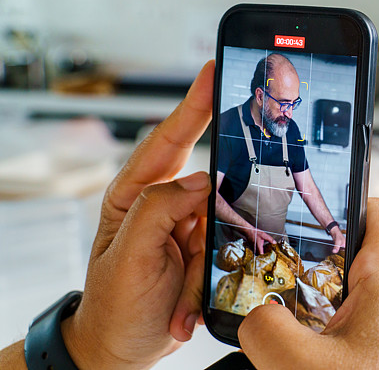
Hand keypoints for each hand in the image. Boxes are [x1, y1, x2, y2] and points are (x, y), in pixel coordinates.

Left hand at [61, 61, 214, 369]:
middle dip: (215, 211)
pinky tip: (184, 309)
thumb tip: (200, 182)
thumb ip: (158, 211)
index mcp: (135, 193)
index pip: (168, 140)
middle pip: (210, 184)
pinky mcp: (207, 249)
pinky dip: (207, 285)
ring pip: (224, 223)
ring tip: (176, 298)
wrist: (122, 348)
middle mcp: (166, 204)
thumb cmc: (115, 304)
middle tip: (204, 235)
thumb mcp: (126, 257)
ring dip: (203, 268)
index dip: (193, 104)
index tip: (213, 72)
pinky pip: (227, 252)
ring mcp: (189, 227)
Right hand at [239, 198, 378, 369]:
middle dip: (305, 264)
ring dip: (310, 306)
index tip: (300, 205)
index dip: (337, 199)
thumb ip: (263, 327)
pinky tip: (301, 354)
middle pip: (347, 255)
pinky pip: (351, 327)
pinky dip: (323, 334)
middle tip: (270, 273)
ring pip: (344, 296)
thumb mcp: (301, 365)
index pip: (372, 209)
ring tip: (279, 319)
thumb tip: (254, 315)